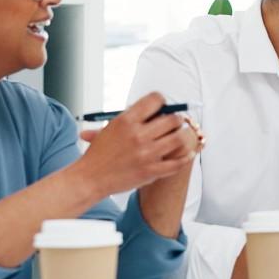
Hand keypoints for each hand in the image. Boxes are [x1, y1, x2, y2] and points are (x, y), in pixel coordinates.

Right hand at [74, 93, 193, 197]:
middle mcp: (138, 135)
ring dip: (183, 135)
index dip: (161, 101)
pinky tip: (188, 153)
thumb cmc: (99, 153)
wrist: (89, 178)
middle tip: (175, 122)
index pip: (155, 100)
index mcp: (126, 121)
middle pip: (172, 119)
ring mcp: (146, 154)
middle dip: (176, 119)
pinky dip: (186, 157)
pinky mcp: (151, 171)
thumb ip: (131, 117)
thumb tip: (155, 107)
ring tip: (181, 135)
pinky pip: (177, 162)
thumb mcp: (110, 128)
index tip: (163, 106)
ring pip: (179, 138)